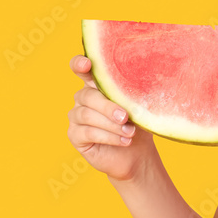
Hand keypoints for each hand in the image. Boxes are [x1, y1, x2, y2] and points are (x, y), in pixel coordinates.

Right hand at [67, 55, 156, 182]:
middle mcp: (83, 98)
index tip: (86, 64)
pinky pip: (87, 132)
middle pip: (87, 95)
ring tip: (130, 132)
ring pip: (87, 115)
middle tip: (125, 116)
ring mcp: (76, 117)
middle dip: (107, 106)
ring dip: (111, 125)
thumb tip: (143, 80)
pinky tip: (124, 141)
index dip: (79, 64)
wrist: (136, 153)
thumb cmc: (136, 124)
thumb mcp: (137, 106)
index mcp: (96, 85)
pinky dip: (108, 136)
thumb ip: (132, 92)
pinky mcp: (75, 135)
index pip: (81, 69)